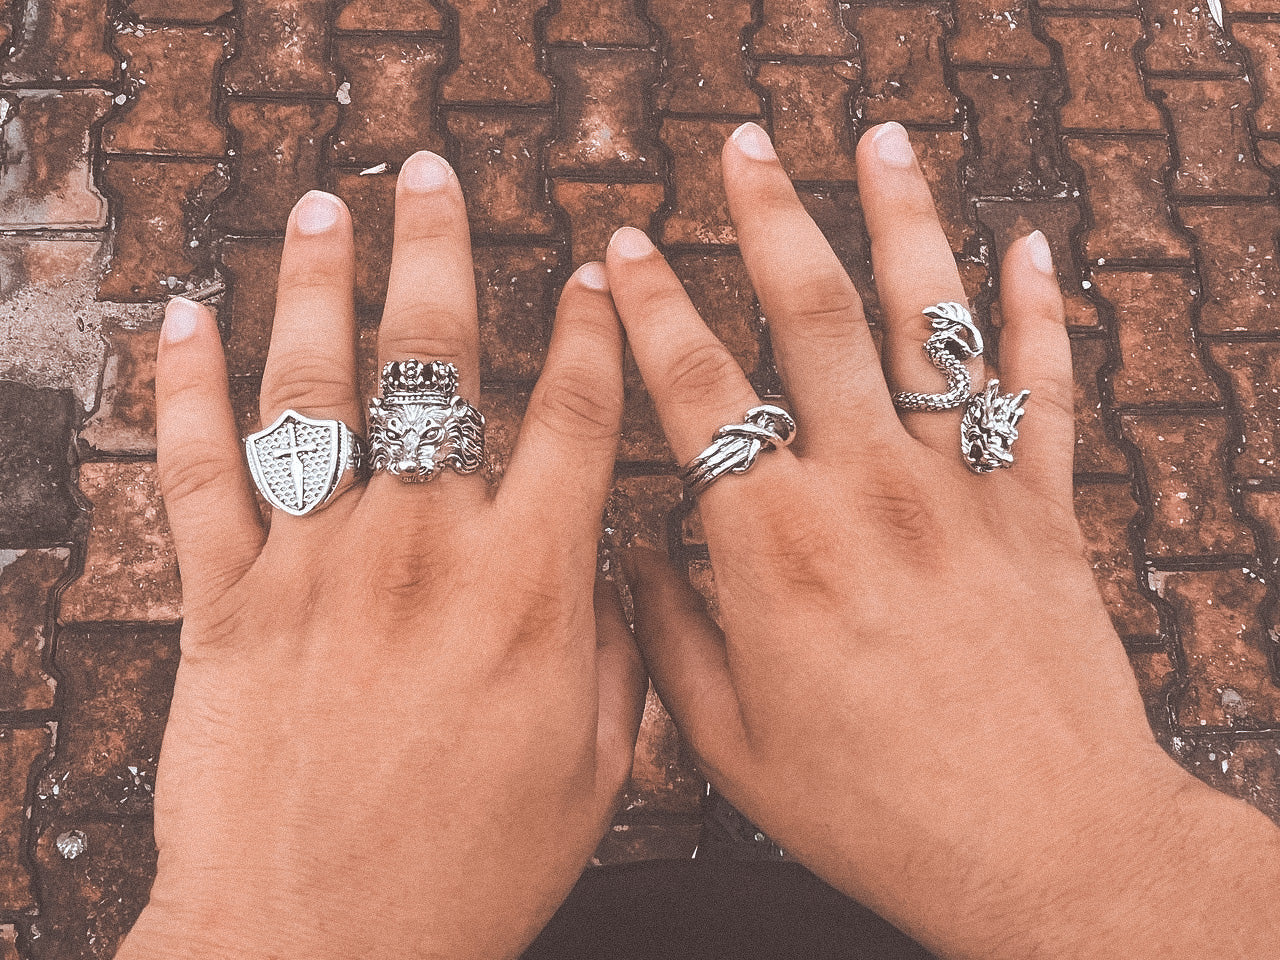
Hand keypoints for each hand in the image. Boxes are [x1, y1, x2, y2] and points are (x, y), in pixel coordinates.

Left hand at [117, 152, 645, 959]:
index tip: (591, 277)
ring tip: (328, 206)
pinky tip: (185, 316)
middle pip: (433, 364)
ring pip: (314, 388)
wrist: (316, 950)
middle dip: (439, 253)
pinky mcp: (223, 603)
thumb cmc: (466, 874)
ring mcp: (315, 566)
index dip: (589, 334)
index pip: (573, 419)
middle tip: (433, 175)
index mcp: (529, 589)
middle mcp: (422, 550)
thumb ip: (618, 653)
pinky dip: (185, 387)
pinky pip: (199, 471)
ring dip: (320, 283)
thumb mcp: (595, 773)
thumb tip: (618, 570)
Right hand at [611, 121, 1279, 957]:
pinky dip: (1042, 310)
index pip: (695, 388)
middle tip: (742, 148)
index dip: (651, 309)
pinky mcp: (1046, 510)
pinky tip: (1031, 244)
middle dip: (768, 218)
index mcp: (776, 546)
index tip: (623, 250)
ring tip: (879, 141)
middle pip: (810, 316)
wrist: (1046, 849)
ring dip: (902, 219)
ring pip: (930, 322)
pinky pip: (1047, 386)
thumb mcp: (733, 743)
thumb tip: (629, 551)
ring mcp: (967, 489)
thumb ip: (670, 634)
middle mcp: (871, 490)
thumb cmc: (880, 810)